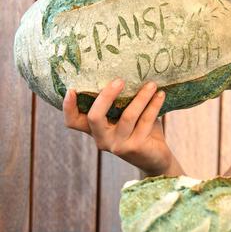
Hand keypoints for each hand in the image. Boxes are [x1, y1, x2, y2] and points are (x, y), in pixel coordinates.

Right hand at [63, 79, 180, 175]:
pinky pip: (145, 120)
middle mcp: (102, 139)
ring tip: (151, 84)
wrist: (157, 158)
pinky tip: (160, 95)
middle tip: (119, 80)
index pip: (73, 121)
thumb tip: (129, 72)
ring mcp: (118, 145)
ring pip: (127, 116)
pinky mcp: (135, 147)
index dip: (68, 107)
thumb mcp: (127, 116)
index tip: (71, 89)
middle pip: (95, 117)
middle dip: (106, 96)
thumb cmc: (141, 131)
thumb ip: (123, 102)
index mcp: (96, 130)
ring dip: (141, 97)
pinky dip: (154, 105)